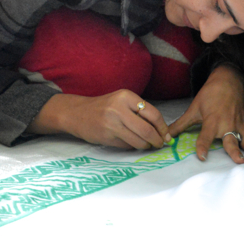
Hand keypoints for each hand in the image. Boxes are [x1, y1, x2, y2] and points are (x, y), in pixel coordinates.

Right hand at [27, 90, 170, 148]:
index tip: (167, 134)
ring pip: (138, 141)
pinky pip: (127, 146)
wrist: (77, 113)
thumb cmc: (104, 107)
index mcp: (126, 96)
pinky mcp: (106, 137)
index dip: (163, 127)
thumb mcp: (122, 101)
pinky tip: (132, 143)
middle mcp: (118, 109)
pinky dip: (133, 147)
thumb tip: (162, 129)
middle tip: (161, 144)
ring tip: (148, 144)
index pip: (152, 114)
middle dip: (157, 140)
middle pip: (147, 130)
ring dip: (146, 146)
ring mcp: (112, 124)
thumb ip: (140, 111)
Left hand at [168, 65, 243, 163]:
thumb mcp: (194, 108)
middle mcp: (227, 124)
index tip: (201, 157)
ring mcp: (239, 123)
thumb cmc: (210, 94)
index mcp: (212, 121)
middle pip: (231, 140)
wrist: (229, 79)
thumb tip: (166, 134)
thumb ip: (181, 124)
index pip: (205, 136)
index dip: (203, 146)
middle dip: (235, 151)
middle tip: (239, 162)